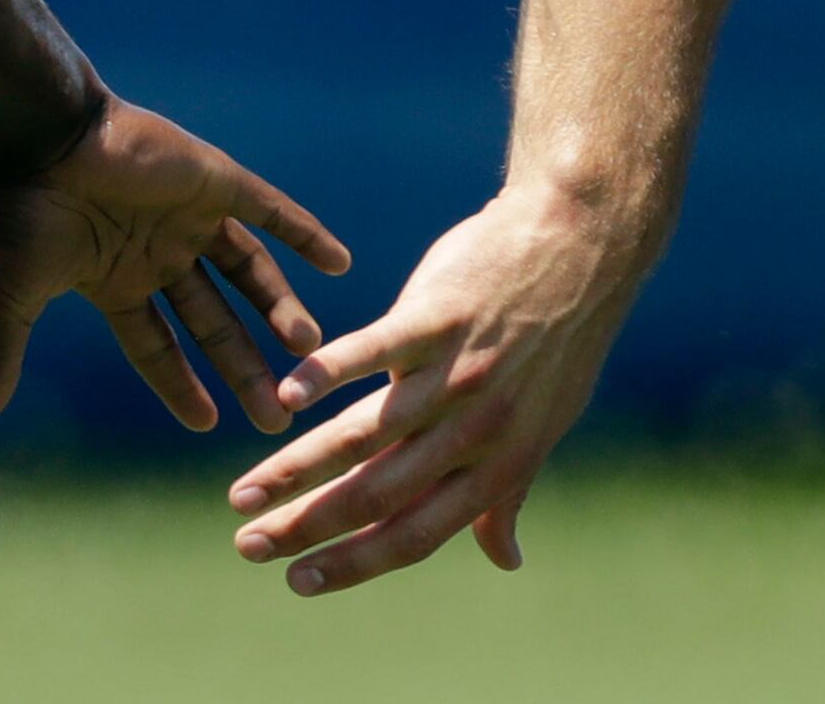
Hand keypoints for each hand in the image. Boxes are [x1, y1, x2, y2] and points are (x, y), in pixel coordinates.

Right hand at [0, 96, 347, 435]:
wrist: (36, 133)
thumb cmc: (15, 214)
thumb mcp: (6, 301)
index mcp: (113, 279)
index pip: (157, 345)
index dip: (182, 385)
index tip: (212, 423)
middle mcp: (157, 250)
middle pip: (213, 320)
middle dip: (244, 367)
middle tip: (278, 416)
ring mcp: (188, 215)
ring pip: (248, 272)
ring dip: (280, 311)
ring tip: (313, 353)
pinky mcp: (214, 180)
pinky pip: (271, 209)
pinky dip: (305, 233)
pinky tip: (340, 263)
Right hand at [227, 181, 647, 592]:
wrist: (583, 242)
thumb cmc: (559, 338)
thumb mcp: (546, 426)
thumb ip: (508, 492)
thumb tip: (505, 559)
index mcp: (499, 463)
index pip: (415, 534)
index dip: (354, 563)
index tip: (296, 582)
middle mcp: (476, 429)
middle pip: (377, 493)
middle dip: (307, 526)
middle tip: (247, 545)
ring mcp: (456, 371)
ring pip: (363, 433)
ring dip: (296, 468)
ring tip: (242, 493)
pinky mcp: (438, 314)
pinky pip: (375, 349)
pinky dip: (327, 373)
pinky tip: (286, 396)